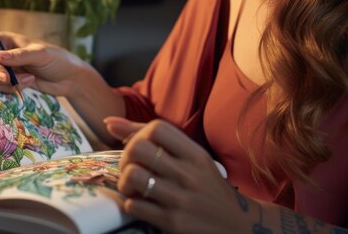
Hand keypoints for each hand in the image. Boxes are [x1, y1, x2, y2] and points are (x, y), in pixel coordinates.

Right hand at [0, 32, 86, 95]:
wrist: (68, 78)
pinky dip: (12, 89)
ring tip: (28, 78)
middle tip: (9, 78)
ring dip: (6, 83)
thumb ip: (19, 55)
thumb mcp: (40, 54)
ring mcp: (0, 70)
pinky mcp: (7, 84)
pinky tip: (29, 82)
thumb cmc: (56, 59)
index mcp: (0, 40)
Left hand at [104, 117, 249, 232]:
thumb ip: (153, 139)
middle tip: (129, 168)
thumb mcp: (192, 158)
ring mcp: (180, 199)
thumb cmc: (206, 186)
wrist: (237, 225)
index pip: (156, 128)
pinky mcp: (172, 222)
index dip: (138, 135)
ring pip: (132, 176)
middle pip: (138, 149)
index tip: (139, 147)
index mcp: (195, 154)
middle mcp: (189, 174)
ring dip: (123, 183)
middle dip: (125, 158)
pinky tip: (140, 203)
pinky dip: (130, 203)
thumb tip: (110, 123)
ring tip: (132, 188)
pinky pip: (134, 205)